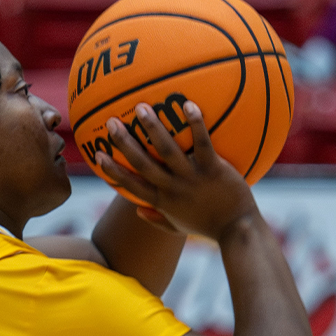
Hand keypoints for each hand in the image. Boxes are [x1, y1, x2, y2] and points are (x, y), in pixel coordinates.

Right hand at [92, 99, 261, 241]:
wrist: (238, 230)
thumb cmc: (209, 227)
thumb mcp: (179, 227)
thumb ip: (158, 219)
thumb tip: (138, 211)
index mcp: (162, 202)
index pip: (130, 185)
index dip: (112, 170)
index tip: (97, 154)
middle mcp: (173, 189)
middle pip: (142, 164)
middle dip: (124, 143)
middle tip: (111, 122)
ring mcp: (192, 179)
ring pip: (167, 151)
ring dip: (152, 128)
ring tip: (141, 107)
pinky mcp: (213, 170)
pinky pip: (202, 144)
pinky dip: (195, 124)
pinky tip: (188, 105)